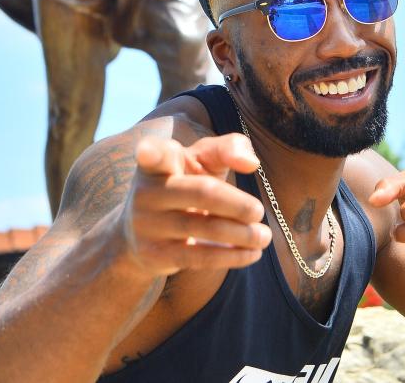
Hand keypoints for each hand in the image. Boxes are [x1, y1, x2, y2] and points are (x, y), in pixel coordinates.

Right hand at [120, 134, 271, 276]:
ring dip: (243, 234)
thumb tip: (251, 164)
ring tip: (263, 236)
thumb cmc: (184, 183)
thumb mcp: (200, 159)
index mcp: (158, 161)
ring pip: (205, 228)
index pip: (154, 152)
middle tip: (258, 211)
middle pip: (202, 193)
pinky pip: (200, 257)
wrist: (141, 232)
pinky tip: (252, 253)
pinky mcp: (154, 254)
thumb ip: (228, 147)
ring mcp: (146, 224)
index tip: (145, 152)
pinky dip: (232, 256)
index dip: (150, 152)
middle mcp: (147, 191)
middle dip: (237, 204)